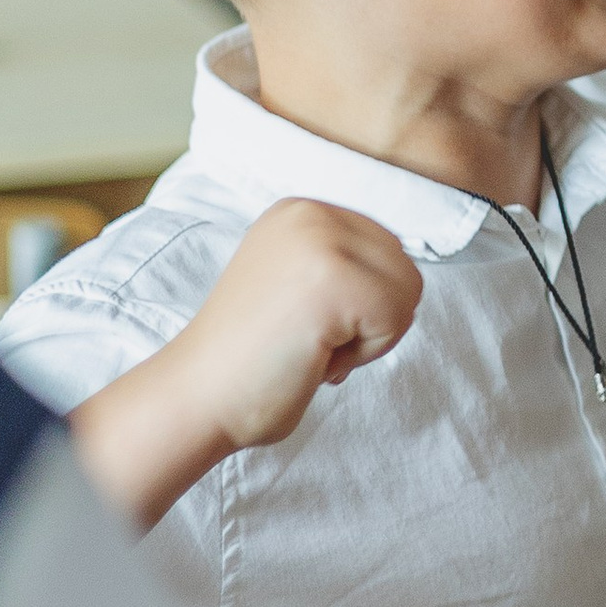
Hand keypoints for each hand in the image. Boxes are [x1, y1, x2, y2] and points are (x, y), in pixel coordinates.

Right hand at [70, 199, 421, 532]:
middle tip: (309, 339)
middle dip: (370, 319)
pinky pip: (395, 319)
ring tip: (311, 344)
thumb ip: (343, 265)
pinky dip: (363, 354)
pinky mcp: (333, 278)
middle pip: (403, 268)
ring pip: (406, 292)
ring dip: (368, 337)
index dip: (361, 304)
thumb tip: (404, 272)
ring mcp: (322, 240)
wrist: (200, 395)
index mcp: (300, 212)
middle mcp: (310, 213)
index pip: (387, 250)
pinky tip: (314, 355)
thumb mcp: (298, 282)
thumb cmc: (251, 358)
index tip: (307, 321)